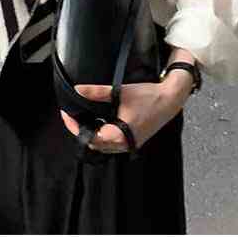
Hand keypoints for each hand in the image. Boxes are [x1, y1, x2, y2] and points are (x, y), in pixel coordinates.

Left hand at [60, 68, 193, 154]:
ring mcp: (128, 145)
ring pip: (103, 146)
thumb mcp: (119, 92)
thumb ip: (97, 92)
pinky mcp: (132, 142)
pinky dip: (103, 135)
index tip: (67, 115)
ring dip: (92, 134)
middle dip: (81, 130)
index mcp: (118, 135)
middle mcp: (123, 145)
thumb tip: (78, 89)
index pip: (88, 137)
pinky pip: (112, 144)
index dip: (75, 127)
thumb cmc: (148, 96)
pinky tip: (99, 123)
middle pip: (94, 144)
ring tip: (84, 119)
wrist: (170, 100)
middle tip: (73, 116)